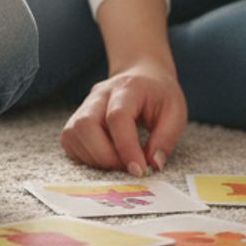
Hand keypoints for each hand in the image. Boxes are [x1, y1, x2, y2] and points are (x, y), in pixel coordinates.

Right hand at [61, 59, 187, 175]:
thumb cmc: (159, 95)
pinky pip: (70, 140)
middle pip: (86, 124)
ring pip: (73, 134)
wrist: (142, 76)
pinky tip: (105, 158)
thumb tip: (153, 165)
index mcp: (127, 88)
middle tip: (127, 168)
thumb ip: (166, 138)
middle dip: (105, 156)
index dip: (126, 147)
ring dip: (94, 158)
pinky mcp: (76, 119)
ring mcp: (84, 105)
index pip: (117, 117)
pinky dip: (85, 156)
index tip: (139, 170)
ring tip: (118, 163)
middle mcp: (99, 94)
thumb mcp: (176, 112)